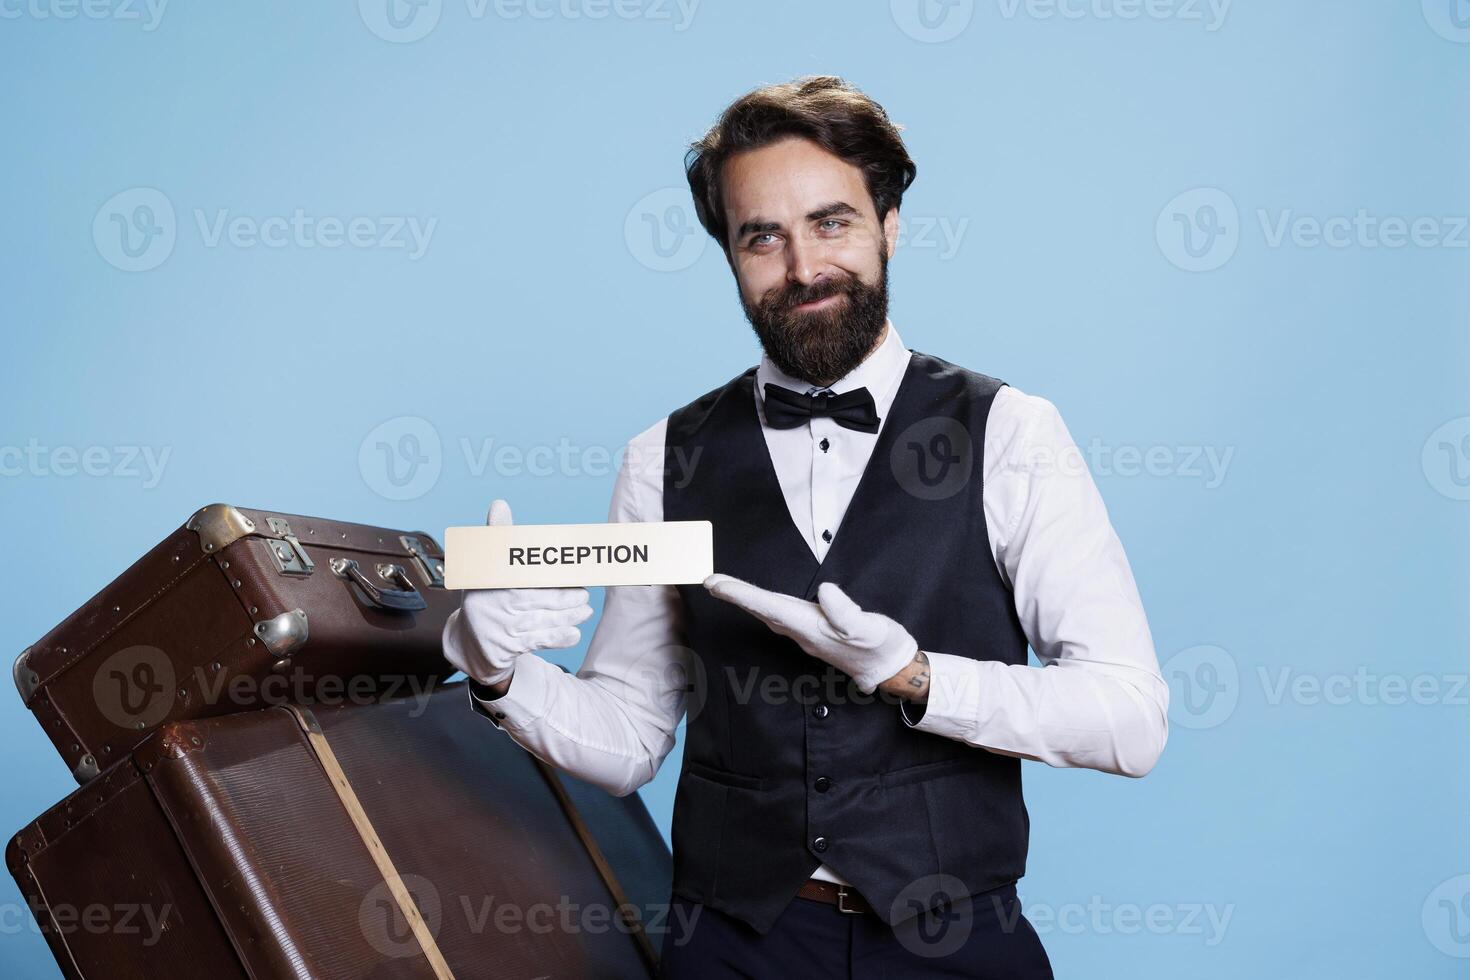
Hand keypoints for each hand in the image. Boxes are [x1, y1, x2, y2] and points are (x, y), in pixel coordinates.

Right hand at [441, 499, 593, 686]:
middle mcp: (494, 603)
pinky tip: (574, 632)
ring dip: (570, 615)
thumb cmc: (484, 598)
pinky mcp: (508, 648)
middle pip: (541, 597)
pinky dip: (560, 637)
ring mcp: (501, 627)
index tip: (575, 570)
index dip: (552, 572)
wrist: (467, 644)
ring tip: (585, 610)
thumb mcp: (484, 567)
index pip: (525, 572)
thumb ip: (498, 537)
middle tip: (584, 593)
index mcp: (490, 579)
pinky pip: (540, 641)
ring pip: (545, 620)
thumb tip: (499, 504)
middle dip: (568, 596)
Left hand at [703, 573, 918, 694]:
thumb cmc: (881, 646)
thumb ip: (847, 613)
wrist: (890, 668)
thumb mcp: (869, 628)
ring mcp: (806, 634)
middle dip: (735, 596)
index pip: (769, 607)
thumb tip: (824, 591)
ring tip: (723, 587)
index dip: (741, 594)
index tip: (716, 584)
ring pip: (767, 614)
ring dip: (744, 600)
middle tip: (709, 581)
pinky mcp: (812, 631)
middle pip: (761, 610)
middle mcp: (802, 633)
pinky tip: (755, 601)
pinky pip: (778, 615)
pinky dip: (760, 604)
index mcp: (811, 628)